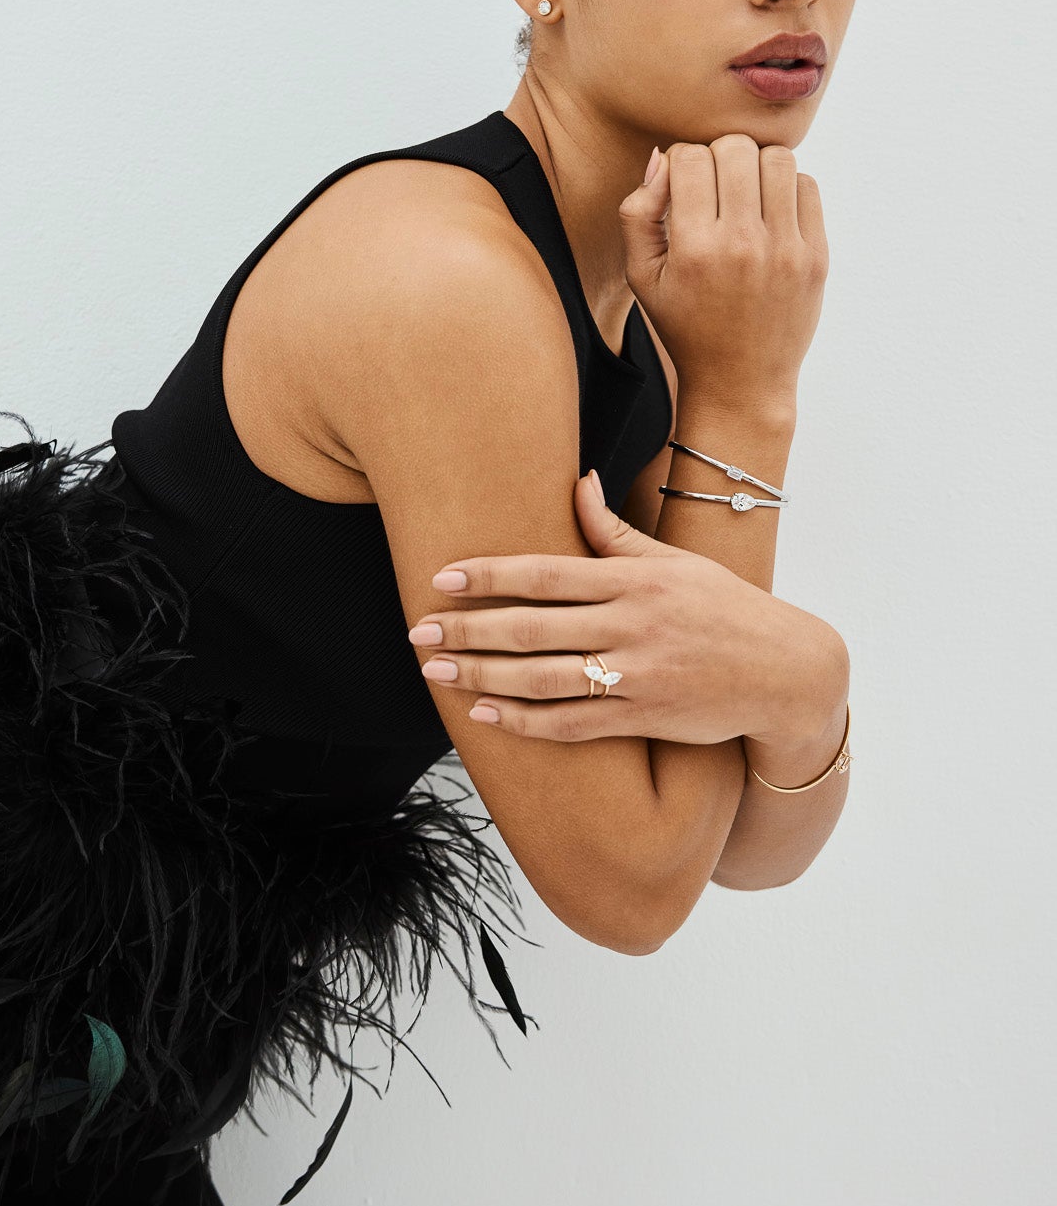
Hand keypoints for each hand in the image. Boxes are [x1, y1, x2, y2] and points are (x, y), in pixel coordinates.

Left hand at [408, 473, 840, 745]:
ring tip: (438, 673)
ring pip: (544, 677)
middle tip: (418, 631)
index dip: (489, 575)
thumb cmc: (723, 607)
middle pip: (533, 626)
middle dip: (468, 628)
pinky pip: (573, 723)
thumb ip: (615, 530)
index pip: (546, 573)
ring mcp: (637, 673)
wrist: (786, 670)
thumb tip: (576, 481)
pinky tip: (486, 715)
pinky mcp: (644, 716)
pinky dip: (526, 722)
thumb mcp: (674, 560)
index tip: (441, 578)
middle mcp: (632, 624)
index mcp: (634, 578)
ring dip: (484, 675)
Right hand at [622, 136, 827, 411]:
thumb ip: (638, 214)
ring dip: (756, 165)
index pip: (691, 157)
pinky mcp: (816, 256)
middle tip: (714, 185)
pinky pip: (806, 186)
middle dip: (718, 155)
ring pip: (777, 158)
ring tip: (744, 191)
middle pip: (735, 148)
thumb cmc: (684, 325)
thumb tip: (662, 158)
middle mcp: (742, 244)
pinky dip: (786, 187)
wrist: (740, 379)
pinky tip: (769, 211)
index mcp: (694, 248)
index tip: (683, 185)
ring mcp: (785, 249)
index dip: (681, 161)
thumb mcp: (642, 277)